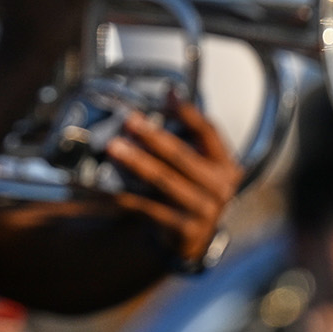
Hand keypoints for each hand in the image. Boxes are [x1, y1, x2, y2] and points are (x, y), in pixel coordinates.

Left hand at [103, 93, 241, 268]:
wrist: (193, 238)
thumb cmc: (191, 192)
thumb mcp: (198, 164)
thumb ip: (187, 134)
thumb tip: (168, 92)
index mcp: (225, 165)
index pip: (209, 132)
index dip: (189, 113)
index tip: (169, 94)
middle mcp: (220, 188)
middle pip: (181, 155)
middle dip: (153, 136)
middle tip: (129, 120)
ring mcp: (204, 211)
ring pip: (163, 180)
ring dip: (137, 162)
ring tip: (114, 147)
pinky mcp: (185, 230)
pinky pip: (149, 207)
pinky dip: (126, 195)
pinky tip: (107, 186)